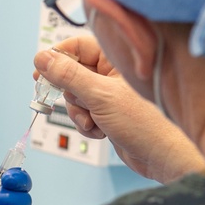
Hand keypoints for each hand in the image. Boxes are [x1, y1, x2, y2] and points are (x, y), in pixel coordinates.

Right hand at [34, 37, 204, 183]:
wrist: (165, 157)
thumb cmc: (147, 122)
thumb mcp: (100, 95)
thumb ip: (68, 75)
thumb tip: (42, 58)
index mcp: (117, 58)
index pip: (77, 46)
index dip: (57, 58)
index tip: (40, 72)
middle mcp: (114, 73)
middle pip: (72, 74)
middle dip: (71, 94)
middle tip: (78, 104)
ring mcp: (111, 94)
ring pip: (77, 97)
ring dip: (79, 113)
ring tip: (94, 122)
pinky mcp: (110, 113)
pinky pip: (85, 114)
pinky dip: (88, 125)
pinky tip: (102, 132)